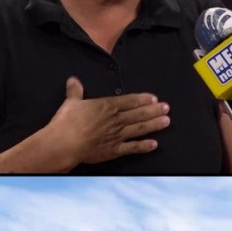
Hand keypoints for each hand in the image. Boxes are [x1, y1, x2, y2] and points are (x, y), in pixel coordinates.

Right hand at [46, 77, 169, 165]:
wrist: (64, 143)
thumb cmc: (66, 123)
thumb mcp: (71, 103)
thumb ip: (75, 91)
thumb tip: (73, 80)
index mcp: (106, 107)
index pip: (129, 101)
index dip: (143, 99)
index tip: (154, 98)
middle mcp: (116, 120)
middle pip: (139, 114)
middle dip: (154, 110)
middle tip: (167, 108)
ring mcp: (117, 135)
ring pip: (140, 128)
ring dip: (154, 125)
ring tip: (166, 121)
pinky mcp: (114, 150)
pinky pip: (133, 148)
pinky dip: (144, 146)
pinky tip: (154, 144)